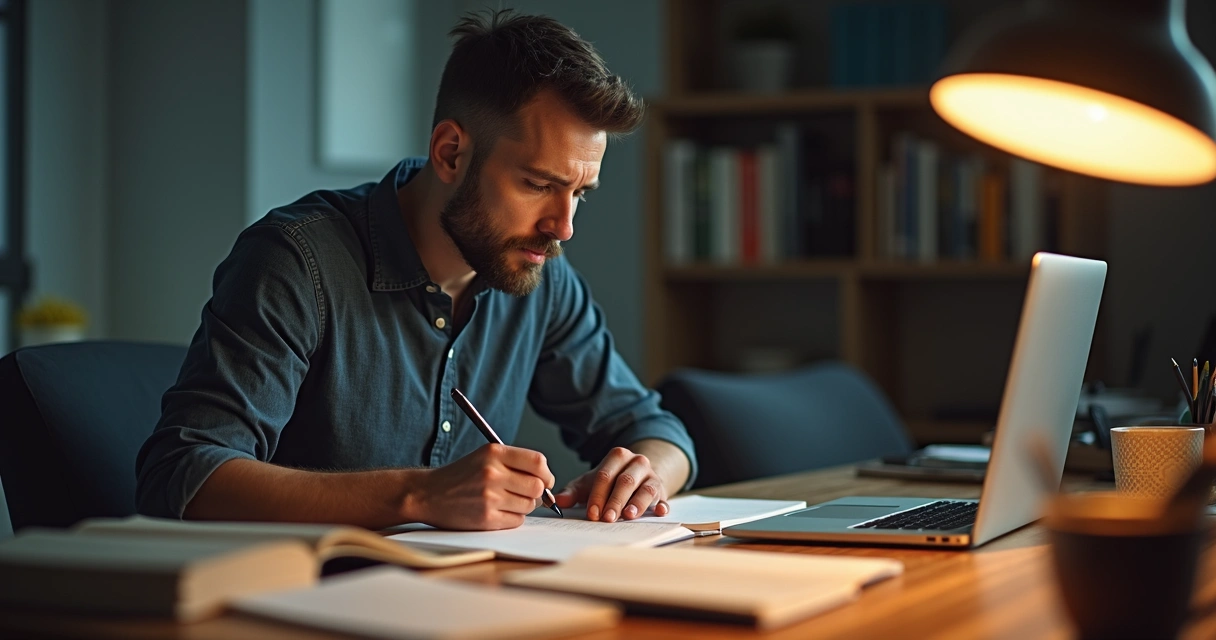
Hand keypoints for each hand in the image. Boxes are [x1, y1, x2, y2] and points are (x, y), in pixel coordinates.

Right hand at [405, 443, 554, 529]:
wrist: (428, 494)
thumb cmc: (460, 476)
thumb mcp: (484, 456)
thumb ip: (514, 463)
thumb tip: (546, 481)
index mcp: (494, 453)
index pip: (537, 462)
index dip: (546, 473)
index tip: (545, 479)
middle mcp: (492, 473)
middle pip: (537, 486)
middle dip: (537, 493)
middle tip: (526, 494)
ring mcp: (489, 496)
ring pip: (529, 505)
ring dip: (523, 506)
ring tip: (506, 502)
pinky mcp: (486, 518)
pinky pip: (517, 520)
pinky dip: (512, 518)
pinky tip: (497, 512)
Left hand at [555, 447, 669, 522]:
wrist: (636, 477)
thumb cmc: (609, 482)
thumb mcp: (591, 483)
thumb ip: (573, 491)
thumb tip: (557, 501)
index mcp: (618, 456)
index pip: (606, 475)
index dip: (598, 495)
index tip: (592, 514)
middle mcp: (637, 462)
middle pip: (625, 481)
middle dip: (615, 501)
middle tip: (607, 518)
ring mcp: (652, 476)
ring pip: (646, 489)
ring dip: (637, 504)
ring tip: (628, 516)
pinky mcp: (663, 490)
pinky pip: (664, 497)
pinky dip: (662, 505)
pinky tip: (659, 512)